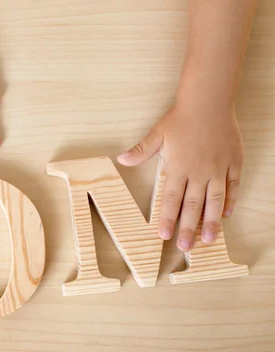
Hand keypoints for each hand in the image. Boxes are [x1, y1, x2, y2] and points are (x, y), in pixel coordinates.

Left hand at [117, 104, 242, 250]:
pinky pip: (233, 186)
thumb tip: (122, 159)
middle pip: (193, 205)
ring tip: (209, 240)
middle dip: (187, 228)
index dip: (167, 218)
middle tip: (184, 246)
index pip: (171, 199)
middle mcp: (199, 172)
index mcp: (178, 168)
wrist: (209, 101)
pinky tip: (227, 215)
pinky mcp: (233, 163)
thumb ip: (141, 151)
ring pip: (215, 200)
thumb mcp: (157, 134)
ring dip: (212, 222)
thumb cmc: (181, 118)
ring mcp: (218, 169)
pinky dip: (231, 201)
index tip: (163, 235)